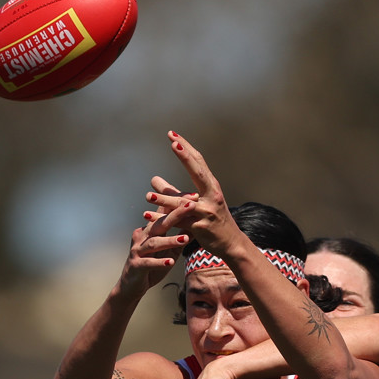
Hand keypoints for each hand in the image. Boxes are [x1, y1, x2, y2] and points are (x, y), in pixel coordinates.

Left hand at [144, 131, 244, 257]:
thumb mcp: (198, 203)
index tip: (172, 135)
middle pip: (198, 172)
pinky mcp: (200, 227)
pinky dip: (161, 218)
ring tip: (148, 195)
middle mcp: (212, 195)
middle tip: (174, 142)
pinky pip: (178, 221)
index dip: (186, 148)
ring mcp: (207, 211)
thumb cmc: (213, 220)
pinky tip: (148, 215)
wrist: (230, 243)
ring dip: (164, 198)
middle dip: (186, 156)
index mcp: (212, 187)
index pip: (199, 162)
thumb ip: (175, 191)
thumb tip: (153, 179)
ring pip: (182, 202)